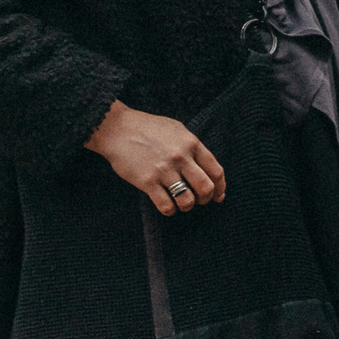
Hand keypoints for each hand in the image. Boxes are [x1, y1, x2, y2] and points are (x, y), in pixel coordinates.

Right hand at [86, 100, 225, 214]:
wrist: (118, 129)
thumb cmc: (147, 128)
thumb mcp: (177, 130)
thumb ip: (191, 145)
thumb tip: (203, 164)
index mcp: (192, 143)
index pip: (216, 171)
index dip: (220, 187)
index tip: (217, 196)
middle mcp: (181, 157)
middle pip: (205, 187)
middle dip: (205, 199)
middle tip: (199, 201)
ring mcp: (164, 170)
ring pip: (187, 199)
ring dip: (187, 206)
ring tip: (181, 204)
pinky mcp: (147, 182)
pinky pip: (166, 205)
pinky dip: (170, 210)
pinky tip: (167, 206)